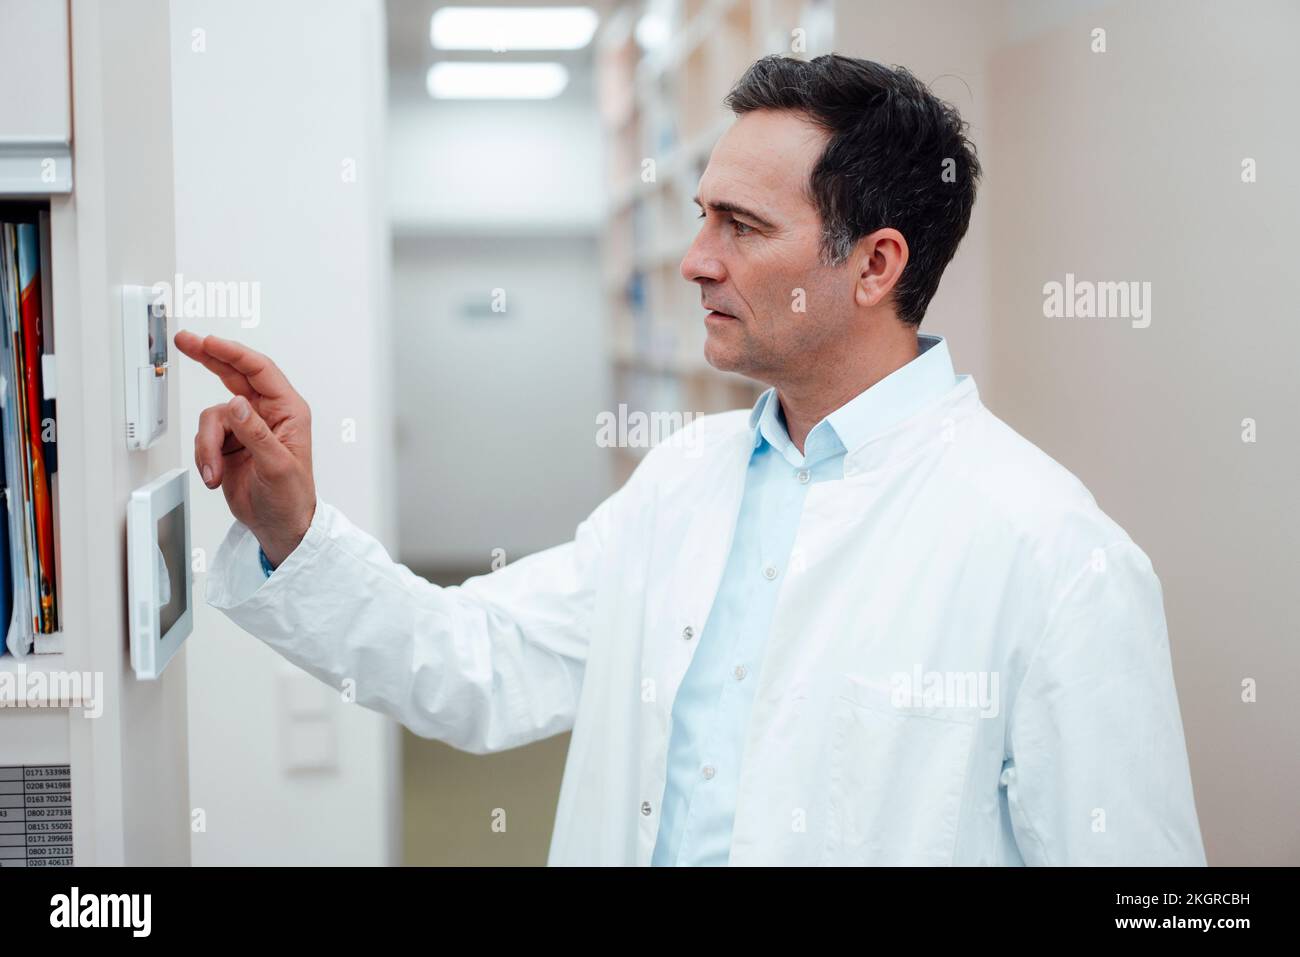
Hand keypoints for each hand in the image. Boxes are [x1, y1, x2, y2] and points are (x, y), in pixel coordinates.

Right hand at [174, 331, 316, 566]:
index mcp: (288, 411)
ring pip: (211, 417)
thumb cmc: (292, 497)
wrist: (280, 525)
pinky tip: (215, 475)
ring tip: (215, 472)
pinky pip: (205, 438)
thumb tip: (236, 405)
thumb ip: (256, 434)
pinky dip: (205, 457)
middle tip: (185, 341)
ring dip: (208, 446)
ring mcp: (246, 427)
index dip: (234, 353)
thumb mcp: (277, 466)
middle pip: (233, 374)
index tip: (209, 342)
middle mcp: (267, 413)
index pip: (260, 371)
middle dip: (208, 358)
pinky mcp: (229, 443)